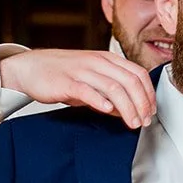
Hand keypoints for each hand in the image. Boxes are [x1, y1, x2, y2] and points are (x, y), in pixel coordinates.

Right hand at [0, 49, 155, 128]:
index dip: (148, 94)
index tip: (151, 111)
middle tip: (144, 121)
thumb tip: (127, 111)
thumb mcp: (91, 80)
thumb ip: (110, 94)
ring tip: (132, 122)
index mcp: (107, 59)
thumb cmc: (62, 74)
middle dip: (142, 104)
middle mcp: (97, 62)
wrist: (31, 68)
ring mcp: (82, 71)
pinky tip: (108, 111)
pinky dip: (101, 101)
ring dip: (127, 107)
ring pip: (113, 87)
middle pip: (130, 81)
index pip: (138, 73)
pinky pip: (88, 91)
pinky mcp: (67, 82)